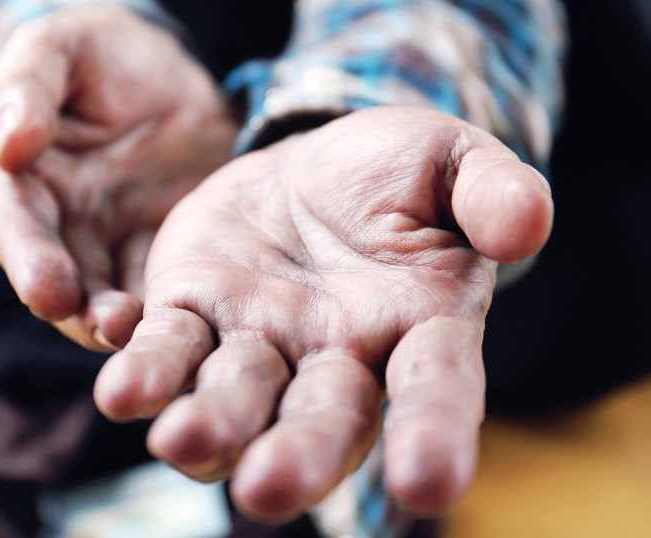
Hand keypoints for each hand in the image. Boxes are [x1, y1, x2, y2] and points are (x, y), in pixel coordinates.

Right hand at [0, 6, 235, 350]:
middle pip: (60, 277)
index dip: (29, 259)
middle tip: (108, 327)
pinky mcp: (160, 247)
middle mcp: (59, 224)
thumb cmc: (94, 51)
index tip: (46, 289)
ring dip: (122, 321)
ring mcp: (111, 241)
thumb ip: (27, 87)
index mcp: (19, 179)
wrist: (159, 69)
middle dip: (78, 309)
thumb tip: (10, 143)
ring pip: (107, 294)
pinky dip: (169, 309)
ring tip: (149, 336)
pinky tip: (194, 323)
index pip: (15, 224)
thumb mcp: (57, 47)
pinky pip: (160, 285)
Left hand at [92, 107, 552, 520]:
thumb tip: (527, 225)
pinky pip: (167, 350)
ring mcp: (259, 342)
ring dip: (209, 426)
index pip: (437, 390)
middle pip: (323, 421)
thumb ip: (490, 192)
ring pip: (234, 400)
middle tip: (268, 490)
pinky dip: (146, 371)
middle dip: (298, 456)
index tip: (429, 486)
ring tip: (181, 439)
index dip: (433, 436)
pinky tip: (123, 388)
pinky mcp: (192, 311)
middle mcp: (337, 357)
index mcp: (419, 328)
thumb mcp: (453, 161)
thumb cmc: (400, 172)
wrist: (318, 161)